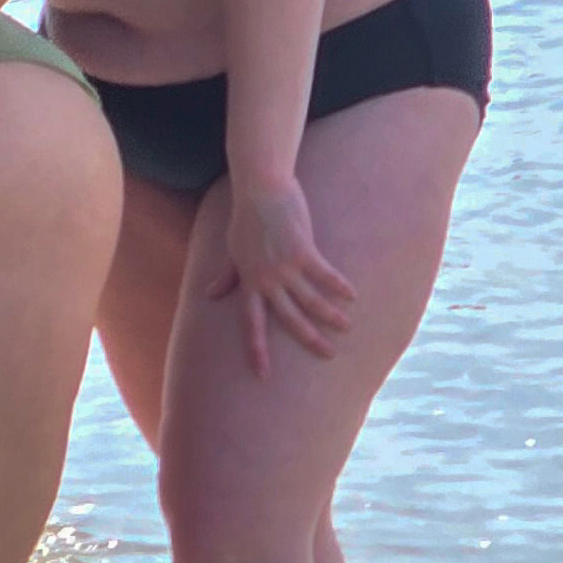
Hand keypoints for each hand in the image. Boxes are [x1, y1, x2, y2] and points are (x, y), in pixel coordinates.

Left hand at [205, 174, 356, 375]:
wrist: (258, 188)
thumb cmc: (246, 218)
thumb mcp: (233, 249)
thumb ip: (227, 275)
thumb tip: (210, 294)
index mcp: (249, 281)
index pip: (250, 323)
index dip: (256, 349)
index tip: (261, 375)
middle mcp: (266, 279)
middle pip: (288, 318)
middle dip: (309, 339)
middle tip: (328, 355)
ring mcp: (283, 266)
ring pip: (311, 300)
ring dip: (330, 315)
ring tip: (346, 325)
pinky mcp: (301, 250)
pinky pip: (324, 275)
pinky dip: (338, 285)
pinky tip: (351, 295)